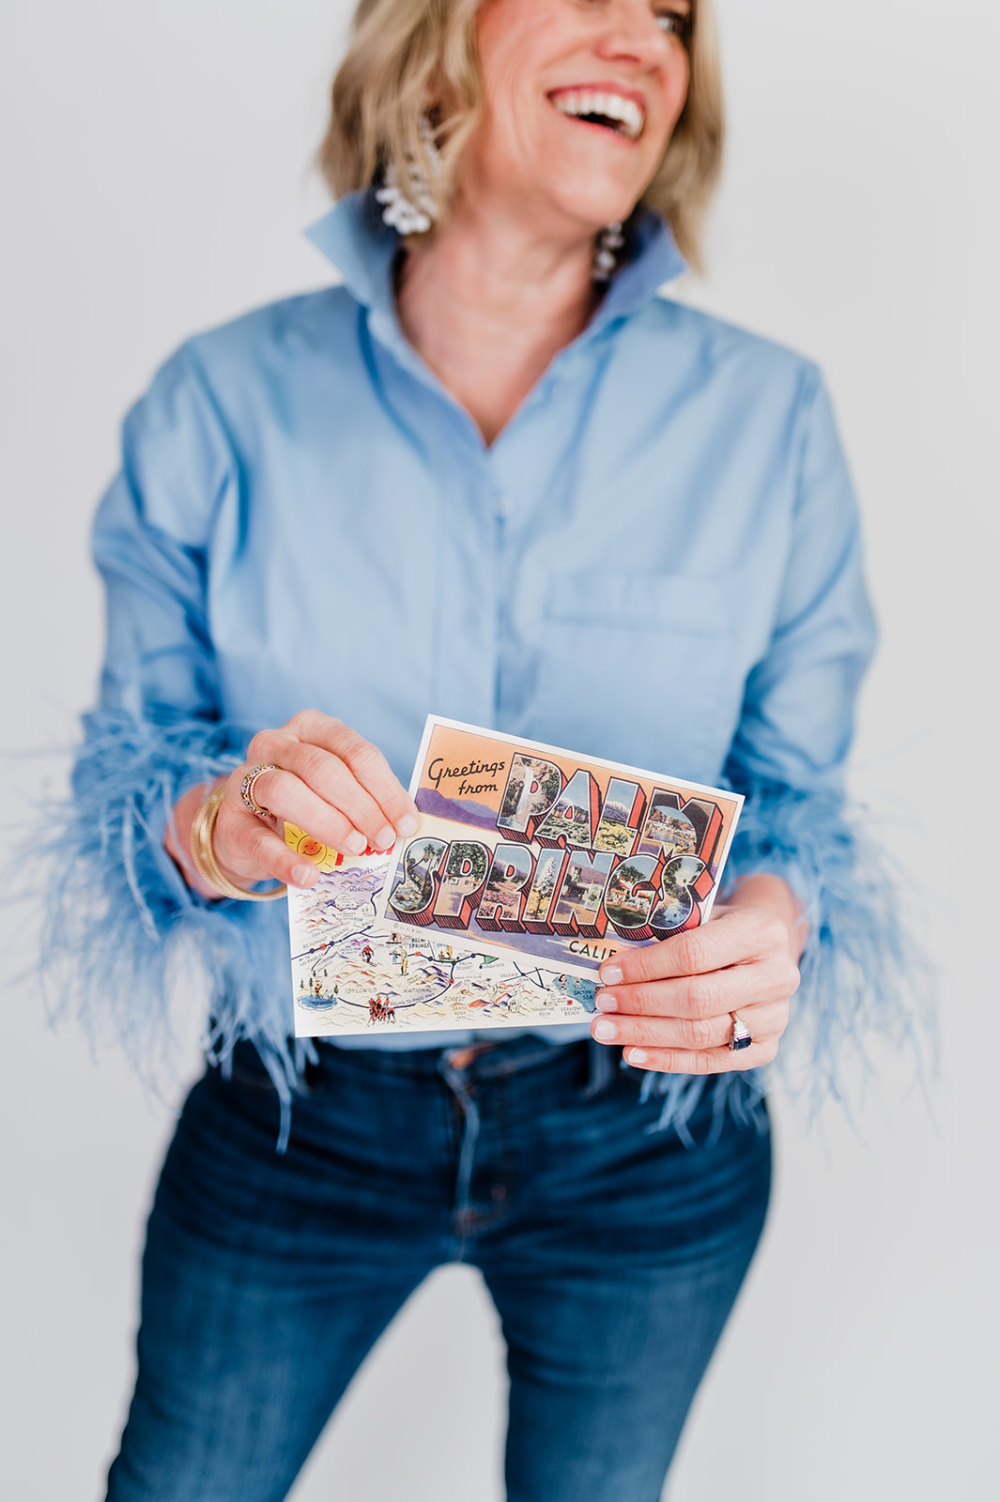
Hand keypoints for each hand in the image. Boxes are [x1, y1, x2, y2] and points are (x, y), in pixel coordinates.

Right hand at [167, 712, 418, 893]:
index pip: (355, 752)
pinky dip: (285, 860)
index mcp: (312, 728)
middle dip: (360, 806)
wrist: (245, 828)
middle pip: (323, 769)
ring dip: (327, 822)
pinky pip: (257, 839)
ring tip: (354, 849)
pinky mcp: (229, 820)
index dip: (385, 789)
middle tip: (383, 839)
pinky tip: (309, 876)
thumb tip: (406, 824)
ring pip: (285, 790)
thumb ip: (366, 798)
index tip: (406, 823)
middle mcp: (276, 743)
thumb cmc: (303, 803)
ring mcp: (245, 778)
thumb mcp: (335, 790)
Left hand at [589, 881, 803, 1073]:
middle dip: (642, 1003)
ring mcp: (775, 1017)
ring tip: (607, 1030)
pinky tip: (632, 1054)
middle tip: (602, 1004)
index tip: (608, 973)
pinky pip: (710, 1061)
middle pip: (697, 999)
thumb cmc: (721, 929)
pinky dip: (667, 1059)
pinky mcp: (766, 1048)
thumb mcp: (700, 916)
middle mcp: (776, 976)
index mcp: (761, 932)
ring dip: (646, 1034)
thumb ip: (666, 934)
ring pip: (701, 1034)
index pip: (693, 954)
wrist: (765, 949)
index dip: (646, 967)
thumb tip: (610, 967)